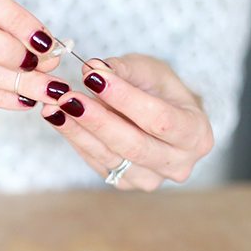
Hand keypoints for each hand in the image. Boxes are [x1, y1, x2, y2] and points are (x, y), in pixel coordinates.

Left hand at [41, 54, 213, 190]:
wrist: (162, 116)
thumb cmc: (161, 90)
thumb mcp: (151, 71)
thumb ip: (126, 69)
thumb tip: (94, 68)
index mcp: (196, 135)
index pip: (160, 120)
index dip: (125, 99)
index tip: (93, 77)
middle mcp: (179, 164)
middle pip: (134, 145)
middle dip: (97, 120)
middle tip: (67, 97)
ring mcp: (151, 179)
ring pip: (111, 157)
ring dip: (78, 131)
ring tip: (54, 106)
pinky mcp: (125, 182)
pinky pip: (97, 162)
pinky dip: (76, 139)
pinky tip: (57, 118)